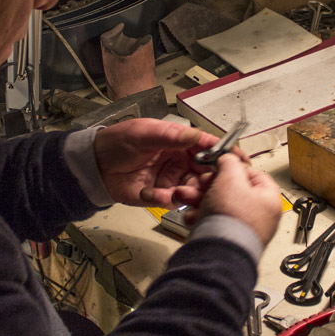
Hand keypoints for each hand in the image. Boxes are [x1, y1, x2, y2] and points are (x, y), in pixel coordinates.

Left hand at [92, 118, 222, 207]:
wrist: (94, 165)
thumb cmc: (117, 142)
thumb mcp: (143, 133)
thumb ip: (170, 136)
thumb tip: (196, 136)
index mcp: (180, 142)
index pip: (209, 146)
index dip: (226, 153)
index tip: (239, 161)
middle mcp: (181, 161)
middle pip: (208, 172)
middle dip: (211, 179)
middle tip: (207, 184)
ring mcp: (172, 180)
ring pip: (195, 190)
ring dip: (189, 192)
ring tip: (175, 191)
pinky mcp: (161, 196)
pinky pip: (174, 202)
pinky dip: (166, 200)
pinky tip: (150, 193)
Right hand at [194, 153, 281, 245]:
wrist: (219, 253)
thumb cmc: (231, 220)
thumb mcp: (230, 177)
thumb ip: (230, 163)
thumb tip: (228, 159)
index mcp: (269, 200)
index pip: (255, 175)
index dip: (234, 168)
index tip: (220, 165)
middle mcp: (260, 217)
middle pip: (233, 191)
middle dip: (210, 185)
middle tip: (201, 183)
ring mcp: (244, 230)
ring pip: (219, 207)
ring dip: (200, 199)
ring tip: (187, 197)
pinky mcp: (228, 241)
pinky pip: (213, 223)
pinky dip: (200, 218)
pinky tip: (192, 217)